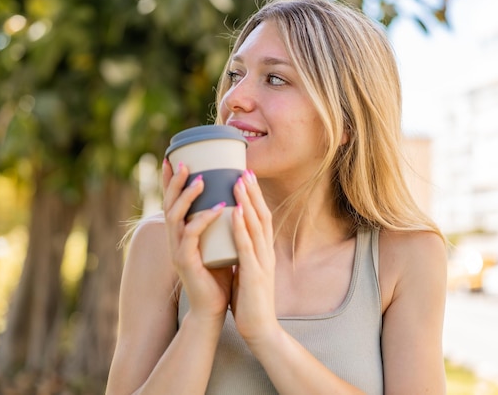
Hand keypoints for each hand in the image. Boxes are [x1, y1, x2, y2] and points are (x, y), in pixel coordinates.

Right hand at [162, 160, 232, 322]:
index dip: (170, 181)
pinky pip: (192, 235)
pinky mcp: (186, 261)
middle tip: (183, 162)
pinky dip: (204, 219)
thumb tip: (231, 201)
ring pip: (176, 216)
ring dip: (188, 196)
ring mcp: (177, 250)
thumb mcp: (217, 244)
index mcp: (180, 234)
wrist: (214, 308)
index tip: (172, 158)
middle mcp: (174, 239)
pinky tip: (219, 208)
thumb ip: (218, 226)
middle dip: (175, 181)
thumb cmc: (218, 276)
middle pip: (168, 204)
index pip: (172, 201)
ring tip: (201, 179)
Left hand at [230, 170, 278, 343]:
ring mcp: (263, 262)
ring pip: (256, 226)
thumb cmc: (249, 300)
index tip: (245, 176)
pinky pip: (247, 247)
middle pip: (262, 215)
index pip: (261, 218)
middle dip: (253, 192)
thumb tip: (231, 238)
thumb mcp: (246, 270)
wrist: (259, 329)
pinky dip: (242, 227)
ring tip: (238, 181)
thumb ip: (242, 253)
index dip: (254, 197)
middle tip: (244, 169)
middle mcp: (266, 252)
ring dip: (248, 202)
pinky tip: (236, 212)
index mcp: (263, 251)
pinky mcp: (255, 275)